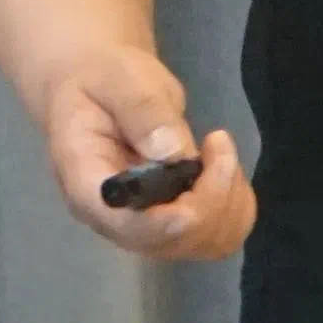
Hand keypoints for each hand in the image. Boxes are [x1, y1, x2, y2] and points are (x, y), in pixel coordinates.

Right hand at [20, 44, 255, 262]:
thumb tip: (173, 152)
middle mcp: (114, 220)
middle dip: (212, 198)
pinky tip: (223, 169)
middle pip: (172, 241)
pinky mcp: (172, 222)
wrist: (99, 85)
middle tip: (217, 141)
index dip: (173, 217)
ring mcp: (145, 226)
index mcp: (87, 186)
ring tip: (218, 152)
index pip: (128, 226)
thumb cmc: (101, 78)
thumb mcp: (116, 77)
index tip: (201, 170)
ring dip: (229, 201)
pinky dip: (236, 206)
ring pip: (203, 244)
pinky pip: (218, 236)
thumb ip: (141, 110)